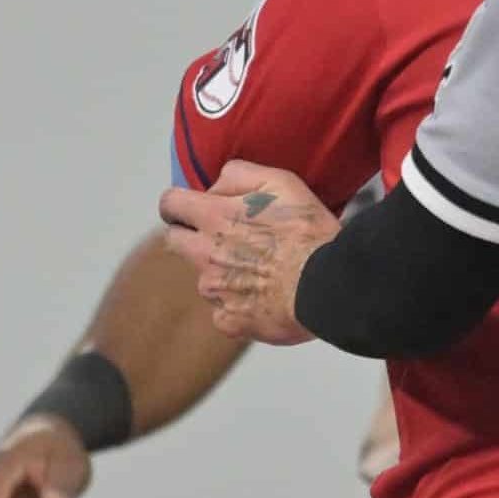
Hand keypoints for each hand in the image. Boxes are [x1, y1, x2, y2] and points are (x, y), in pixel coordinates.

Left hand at [156, 161, 337, 345]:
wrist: (327, 286)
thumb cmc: (307, 233)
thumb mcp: (280, 182)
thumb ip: (238, 176)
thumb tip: (214, 187)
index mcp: (214, 217)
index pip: (170, 203)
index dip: (177, 203)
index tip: (190, 208)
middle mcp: (205, 254)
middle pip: (174, 242)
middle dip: (190, 237)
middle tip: (224, 239)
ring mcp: (214, 292)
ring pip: (204, 279)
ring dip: (222, 274)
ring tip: (259, 272)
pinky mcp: (228, 322)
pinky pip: (224, 312)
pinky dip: (238, 305)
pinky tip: (264, 299)